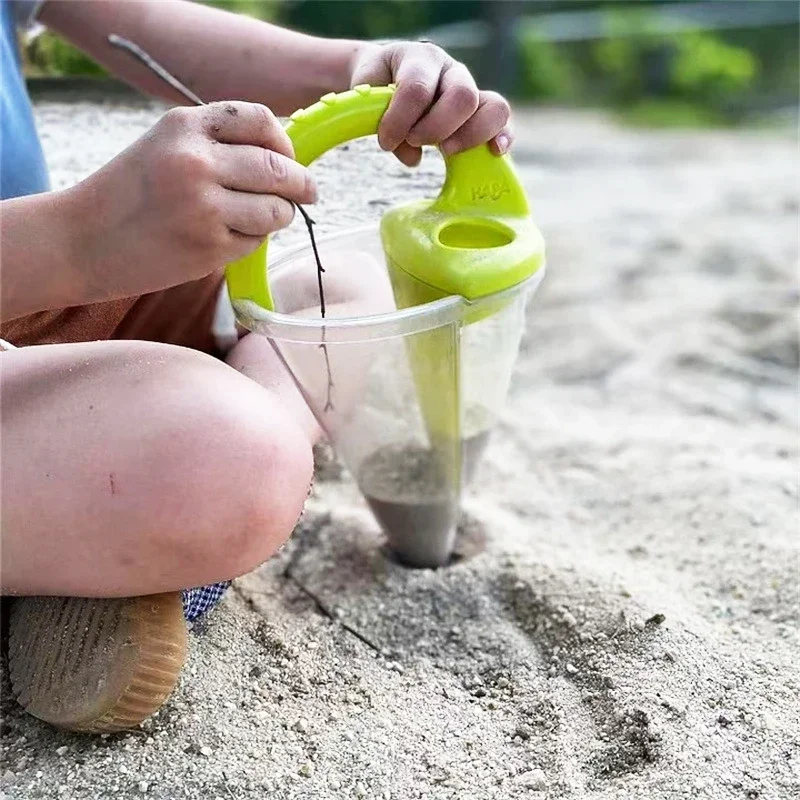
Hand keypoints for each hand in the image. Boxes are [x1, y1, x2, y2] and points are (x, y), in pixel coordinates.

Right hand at [72, 101, 315, 299]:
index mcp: (185, 125)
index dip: (286, 142)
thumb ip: (219, 144)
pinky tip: (221, 239)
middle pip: (279, 168)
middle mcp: (196, 161)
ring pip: (276, 210)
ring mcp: (204, 206)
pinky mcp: (208, 246)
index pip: (262, 120)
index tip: (291, 158)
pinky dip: (250, 241)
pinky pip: (255, 241)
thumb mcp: (166, 146)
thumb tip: (287, 159)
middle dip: (301, 184)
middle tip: (308, 194)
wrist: (81, 240)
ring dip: (278, 216)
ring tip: (259, 219)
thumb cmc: (129, 194)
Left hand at [350, 41, 511, 166]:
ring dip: (470, 136)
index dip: (400, 120)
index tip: (385, 141)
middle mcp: (451, 71)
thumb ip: (383, 122)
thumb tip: (412, 156)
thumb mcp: (370, 96)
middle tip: (415, 141)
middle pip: (462, 96)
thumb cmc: (378, 85)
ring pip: (493, 107)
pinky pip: (503, 121)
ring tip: (447, 150)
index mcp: (420, 59)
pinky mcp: (481, 112)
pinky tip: (495, 152)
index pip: (417, 88)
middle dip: (437, 128)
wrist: (386, 74)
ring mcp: (471, 90)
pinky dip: (502, 137)